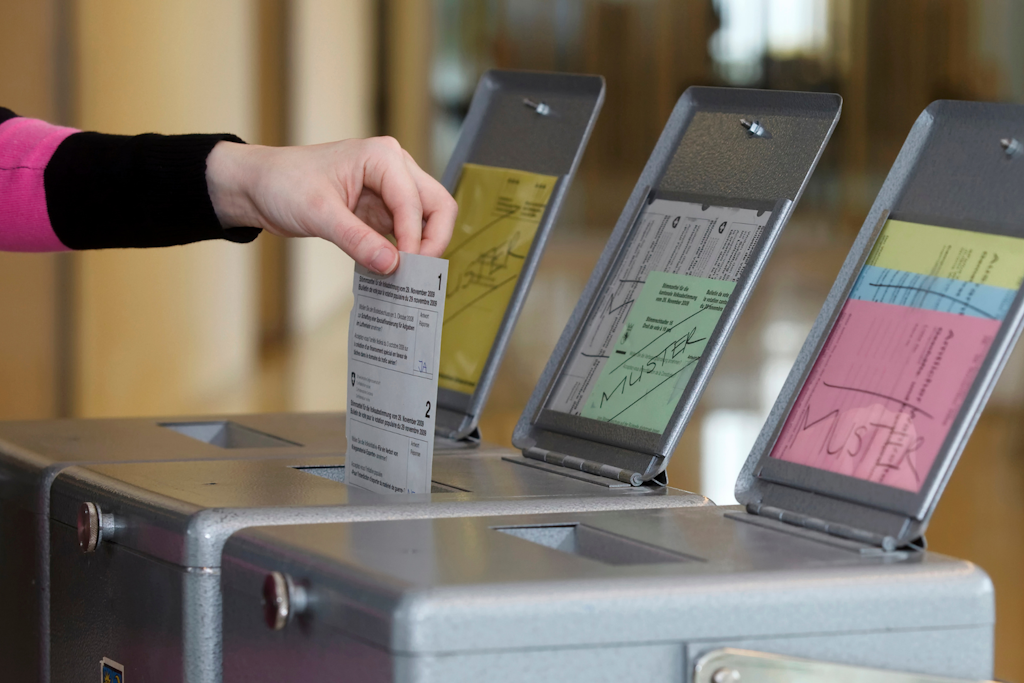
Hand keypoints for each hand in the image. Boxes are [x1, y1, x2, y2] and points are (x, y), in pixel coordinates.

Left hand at [205, 137, 456, 273]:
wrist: (258, 186)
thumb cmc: (283, 183)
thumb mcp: (319, 213)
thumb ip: (357, 240)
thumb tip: (392, 266)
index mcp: (383, 157)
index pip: (415, 202)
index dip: (414, 238)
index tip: (403, 269)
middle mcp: (394, 169)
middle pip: (437, 206)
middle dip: (432, 240)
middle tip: (417, 272)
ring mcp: (390, 190)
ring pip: (427, 220)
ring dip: (421, 248)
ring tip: (407, 277)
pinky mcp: (381, 210)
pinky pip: (405, 233)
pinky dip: (404, 252)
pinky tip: (393, 272)